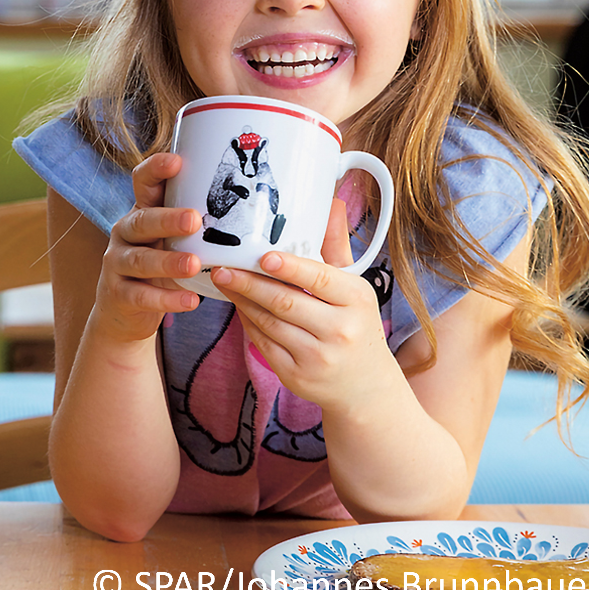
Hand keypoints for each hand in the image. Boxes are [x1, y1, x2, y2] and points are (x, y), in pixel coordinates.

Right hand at [93, 153, 203, 343]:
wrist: (124, 311)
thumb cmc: (160, 267)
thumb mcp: (173, 240)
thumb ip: (197, 225)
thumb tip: (258, 205)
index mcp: (142, 212)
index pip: (142, 183)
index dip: (156, 170)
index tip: (177, 161)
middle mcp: (125, 233)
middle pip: (142, 221)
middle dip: (167, 219)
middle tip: (194, 220)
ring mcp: (117, 263)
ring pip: (139, 260)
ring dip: (168, 262)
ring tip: (195, 265)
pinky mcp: (118, 294)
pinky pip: (140, 295)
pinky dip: (165, 299)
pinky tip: (190, 301)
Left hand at [210, 198, 394, 411]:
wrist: (366, 386)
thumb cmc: (356, 325)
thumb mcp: (354, 287)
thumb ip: (336, 247)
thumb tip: (330, 203)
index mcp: (357, 300)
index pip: (319, 279)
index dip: (289, 267)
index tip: (261, 256)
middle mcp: (339, 330)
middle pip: (285, 302)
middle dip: (249, 283)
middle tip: (222, 267)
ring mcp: (317, 357)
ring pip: (268, 323)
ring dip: (242, 300)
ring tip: (224, 281)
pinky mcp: (296, 376)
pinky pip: (263, 343)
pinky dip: (247, 323)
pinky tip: (239, 306)